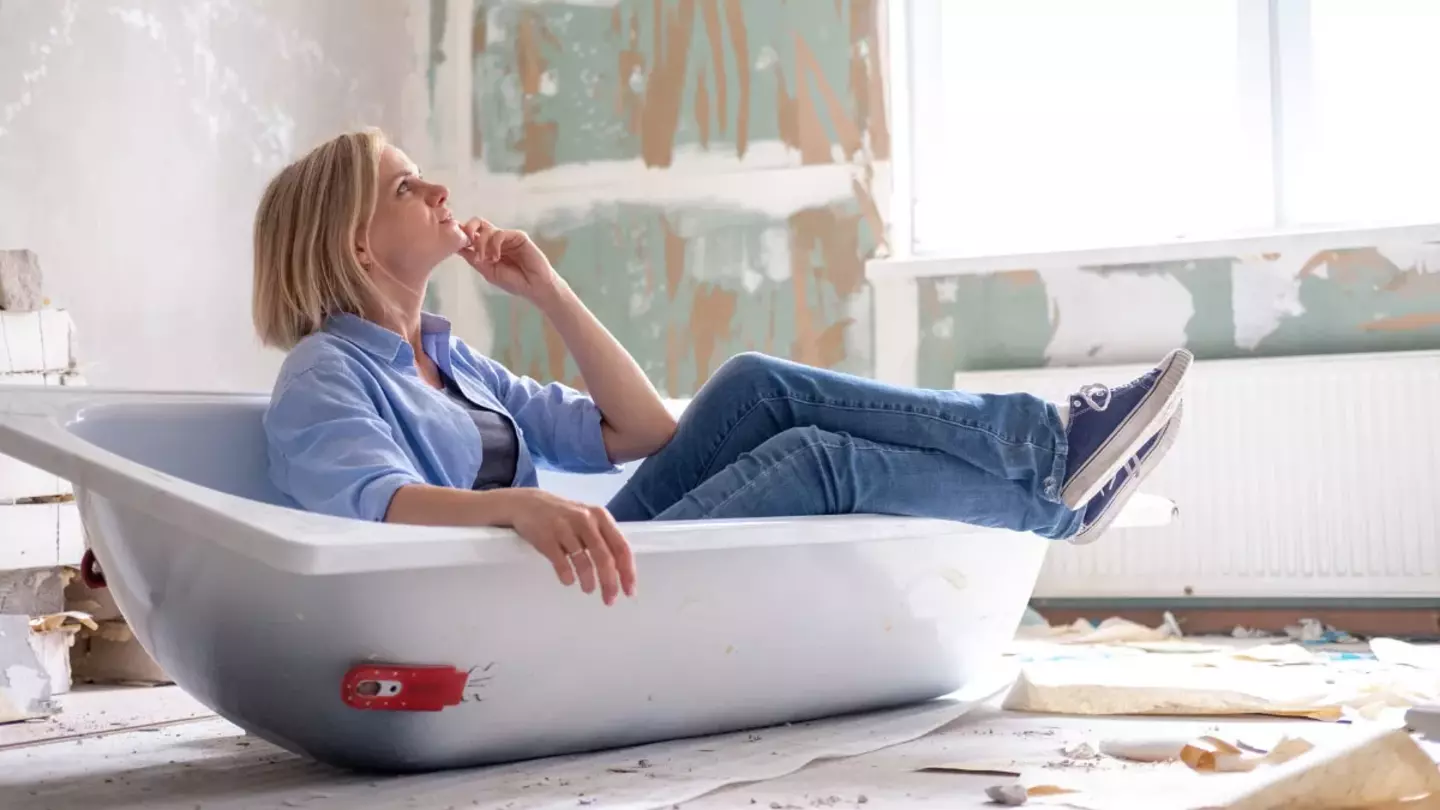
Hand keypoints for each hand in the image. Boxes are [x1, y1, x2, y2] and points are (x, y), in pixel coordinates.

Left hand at [458, 218, 565, 304]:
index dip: (462, 234)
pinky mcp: (518, 236)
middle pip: (477, 223)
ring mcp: (507, 237)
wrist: (534, 287)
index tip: (454, 242)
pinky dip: (494, 245)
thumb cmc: (514, 282)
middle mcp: (496, 239)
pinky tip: (496, 257)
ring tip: (485, 259)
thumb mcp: (487, 271)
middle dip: (467, 229)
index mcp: (488, 247)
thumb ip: (474, 258)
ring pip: (486, 229)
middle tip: (466, 240)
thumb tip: (457, 247)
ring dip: (481, 244)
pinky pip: (500, 234)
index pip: (472, 234)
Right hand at [494, 489, 635, 605]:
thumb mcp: (587, 519)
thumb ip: (603, 539)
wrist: (528, 503)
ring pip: (584, 561)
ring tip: (588, 589)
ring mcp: (565, 528)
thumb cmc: (564, 516)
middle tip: (610, 599)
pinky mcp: (546, 537)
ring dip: (588, 581)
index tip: (629, 591)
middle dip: (609, 582)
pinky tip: (569, 581)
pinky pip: (561, 562)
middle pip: (604, 557)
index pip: (621, 547)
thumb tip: (620, 573)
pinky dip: (567, 576)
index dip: (627, 572)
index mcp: (601, 517)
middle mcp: (585, 520)